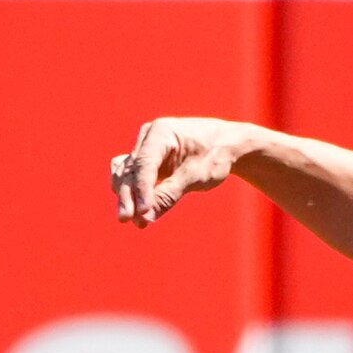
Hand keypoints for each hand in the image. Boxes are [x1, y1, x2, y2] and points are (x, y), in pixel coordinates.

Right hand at [110, 117, 244, 227]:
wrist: (225, 144)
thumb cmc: (215, 155)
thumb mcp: (197, 175)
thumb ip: (170, 194)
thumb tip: (146, 217)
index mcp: (162, 132)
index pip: (144, 163)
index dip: (141, 189)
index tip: (142, 212)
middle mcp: (148, 137)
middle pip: (130, 169)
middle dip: (128, 196)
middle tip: (126, 220)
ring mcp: (144, 147)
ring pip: (127, 174)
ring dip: (127, 197)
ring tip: (134, 221)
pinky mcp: (145, 160)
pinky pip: (132, 177)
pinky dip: (133, 193)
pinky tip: (135, 212)